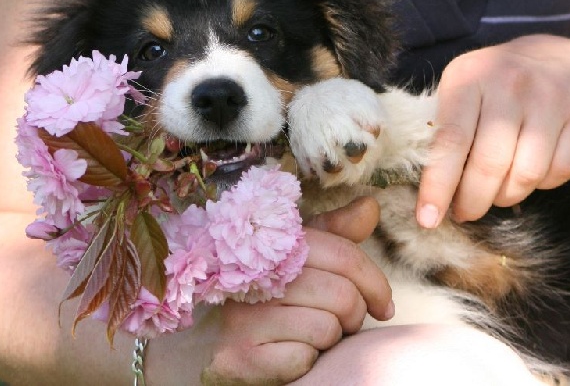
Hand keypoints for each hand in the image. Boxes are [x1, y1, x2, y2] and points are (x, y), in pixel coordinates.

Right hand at [153, 197, 392, 385]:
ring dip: (329, 338)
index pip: (343, 255)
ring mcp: (241, 317)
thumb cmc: (256, 297)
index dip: (375, 281)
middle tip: (343, 323)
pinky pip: (302, 358)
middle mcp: (252, 274)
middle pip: (341, 295)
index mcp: (269, 242)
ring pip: (325, 328)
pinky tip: (287, 353)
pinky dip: (306, 361)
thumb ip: (333, 235)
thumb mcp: (292, 259)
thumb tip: (370, 208)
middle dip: (354, 315)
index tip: (383, 304)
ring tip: (311, 335)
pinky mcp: (237, 358)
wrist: (186, 345)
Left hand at [417, 35, 569, 225]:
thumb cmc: (494, 89)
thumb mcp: (461, 95)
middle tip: (465, 212)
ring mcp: (551, 95)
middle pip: (490, 163)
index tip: (427, 220)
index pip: (450, 140)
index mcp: (469, 76)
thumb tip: (432, 197)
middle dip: (473, 201)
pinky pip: (562, 170)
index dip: (438, 186)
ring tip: (498, 191)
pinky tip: (532, 172)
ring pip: (527, 173)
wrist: (556, 60)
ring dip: (508, 196)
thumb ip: (444, 135)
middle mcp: (510, 81)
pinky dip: (544, 184)